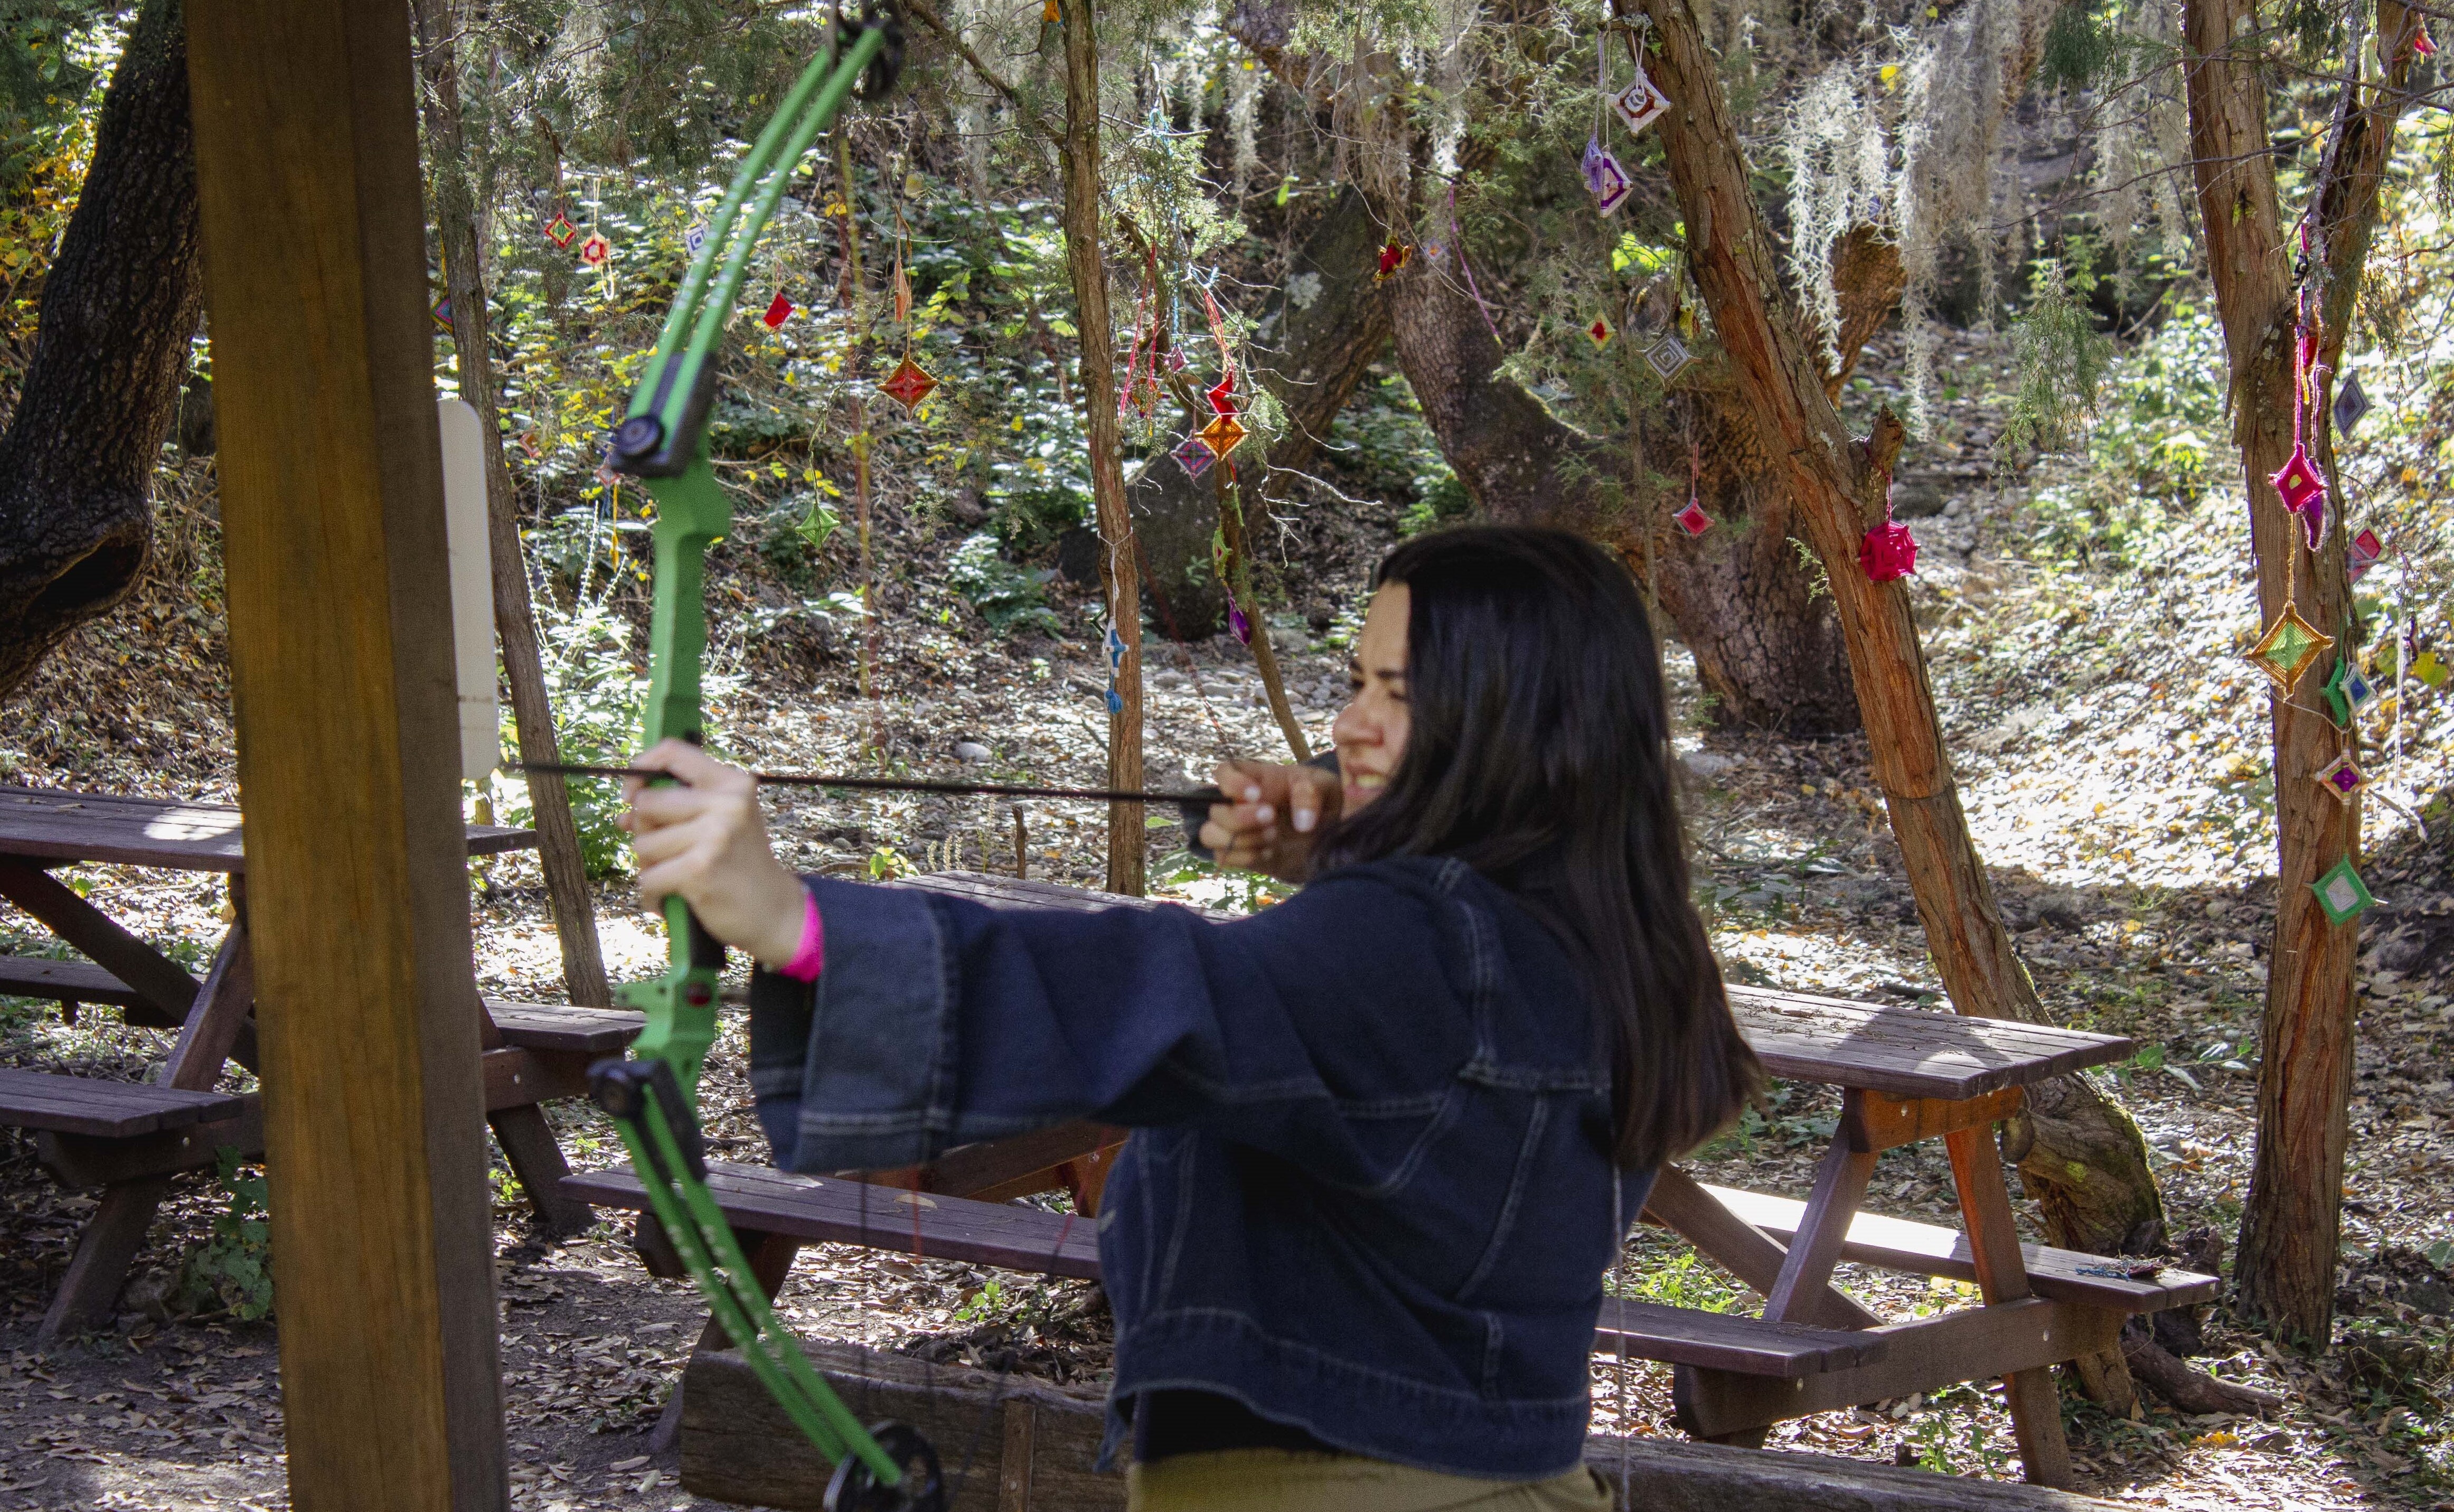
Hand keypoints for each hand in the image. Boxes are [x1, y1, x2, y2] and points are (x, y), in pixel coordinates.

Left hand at [620, 739, 807, 966]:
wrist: (773, 910)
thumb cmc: (740, 863)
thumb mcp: (724, 820)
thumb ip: (679, 807)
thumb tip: (623, 816)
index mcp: (732, 783)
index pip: (672, 752)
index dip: (641, 769)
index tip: (633, 795)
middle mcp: (727, 803)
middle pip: (646, 803)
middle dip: (644, 830)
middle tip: (666, 850)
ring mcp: (714, 836)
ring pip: (642, 843)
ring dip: (650, 866)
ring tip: (677, 875)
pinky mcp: (699, 869)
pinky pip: (648, 878)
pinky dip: (653, 894)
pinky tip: (672, 898)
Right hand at [1198, 759, 1340, 879]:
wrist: (1326, 834)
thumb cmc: (1321, 801)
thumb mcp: (1324, 787)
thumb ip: (1310, 794)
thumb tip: (1302, 823)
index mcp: (1253, 778)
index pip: (1222, 772)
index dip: (1232, 784)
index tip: (1257, 794)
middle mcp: (1237, 803)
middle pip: (1215, 811)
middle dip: (1240, 818)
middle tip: (1271, 817)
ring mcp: (1236, 830)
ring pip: (1209, 835)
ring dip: (1239, 840)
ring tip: (1272, 837)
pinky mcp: (1239, 853)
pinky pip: (1222, 858)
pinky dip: (1245, 858)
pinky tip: (1271, 852)